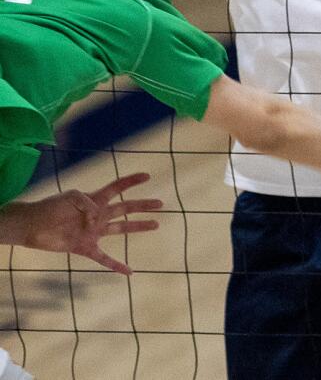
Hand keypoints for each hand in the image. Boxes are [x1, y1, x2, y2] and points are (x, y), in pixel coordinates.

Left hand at [10, 173, 162, 274]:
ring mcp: (93, 231)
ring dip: (138, 226)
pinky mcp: (85, 247)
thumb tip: (97, 216)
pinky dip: (116, 265)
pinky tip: (129, 271)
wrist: (32, 226)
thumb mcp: (70, 198)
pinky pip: (104, 258)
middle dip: (143, 205)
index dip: (131, 181)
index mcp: (95, 199)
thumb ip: (87, 203)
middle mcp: (98, 214)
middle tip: (160, 203)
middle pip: (125, 208)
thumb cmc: (50, 207)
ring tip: (156, 224)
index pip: (117, 188)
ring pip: (121, 228)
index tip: (147, 176)